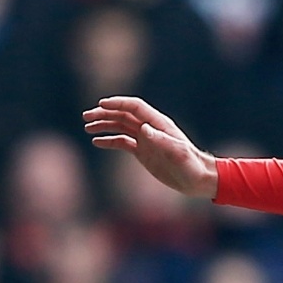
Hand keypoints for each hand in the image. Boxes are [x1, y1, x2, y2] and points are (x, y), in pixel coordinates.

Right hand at [82, 97, 217, 197]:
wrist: (196, 179)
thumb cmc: (191, 165)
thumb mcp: (177, 153)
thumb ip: (161, 140)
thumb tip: (143, 128)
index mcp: (159, 124)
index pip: (135, 107)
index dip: (118, 104)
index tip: (100, 104)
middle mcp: (150, 128)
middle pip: (124, 115)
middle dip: (105, 114)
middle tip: (86, 117)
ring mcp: (146, 140)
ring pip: (121, 127)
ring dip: (104, 125)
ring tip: (87, 127)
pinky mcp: (143, 152)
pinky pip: (123, 142)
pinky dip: (109, 141)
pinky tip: (97, 142)